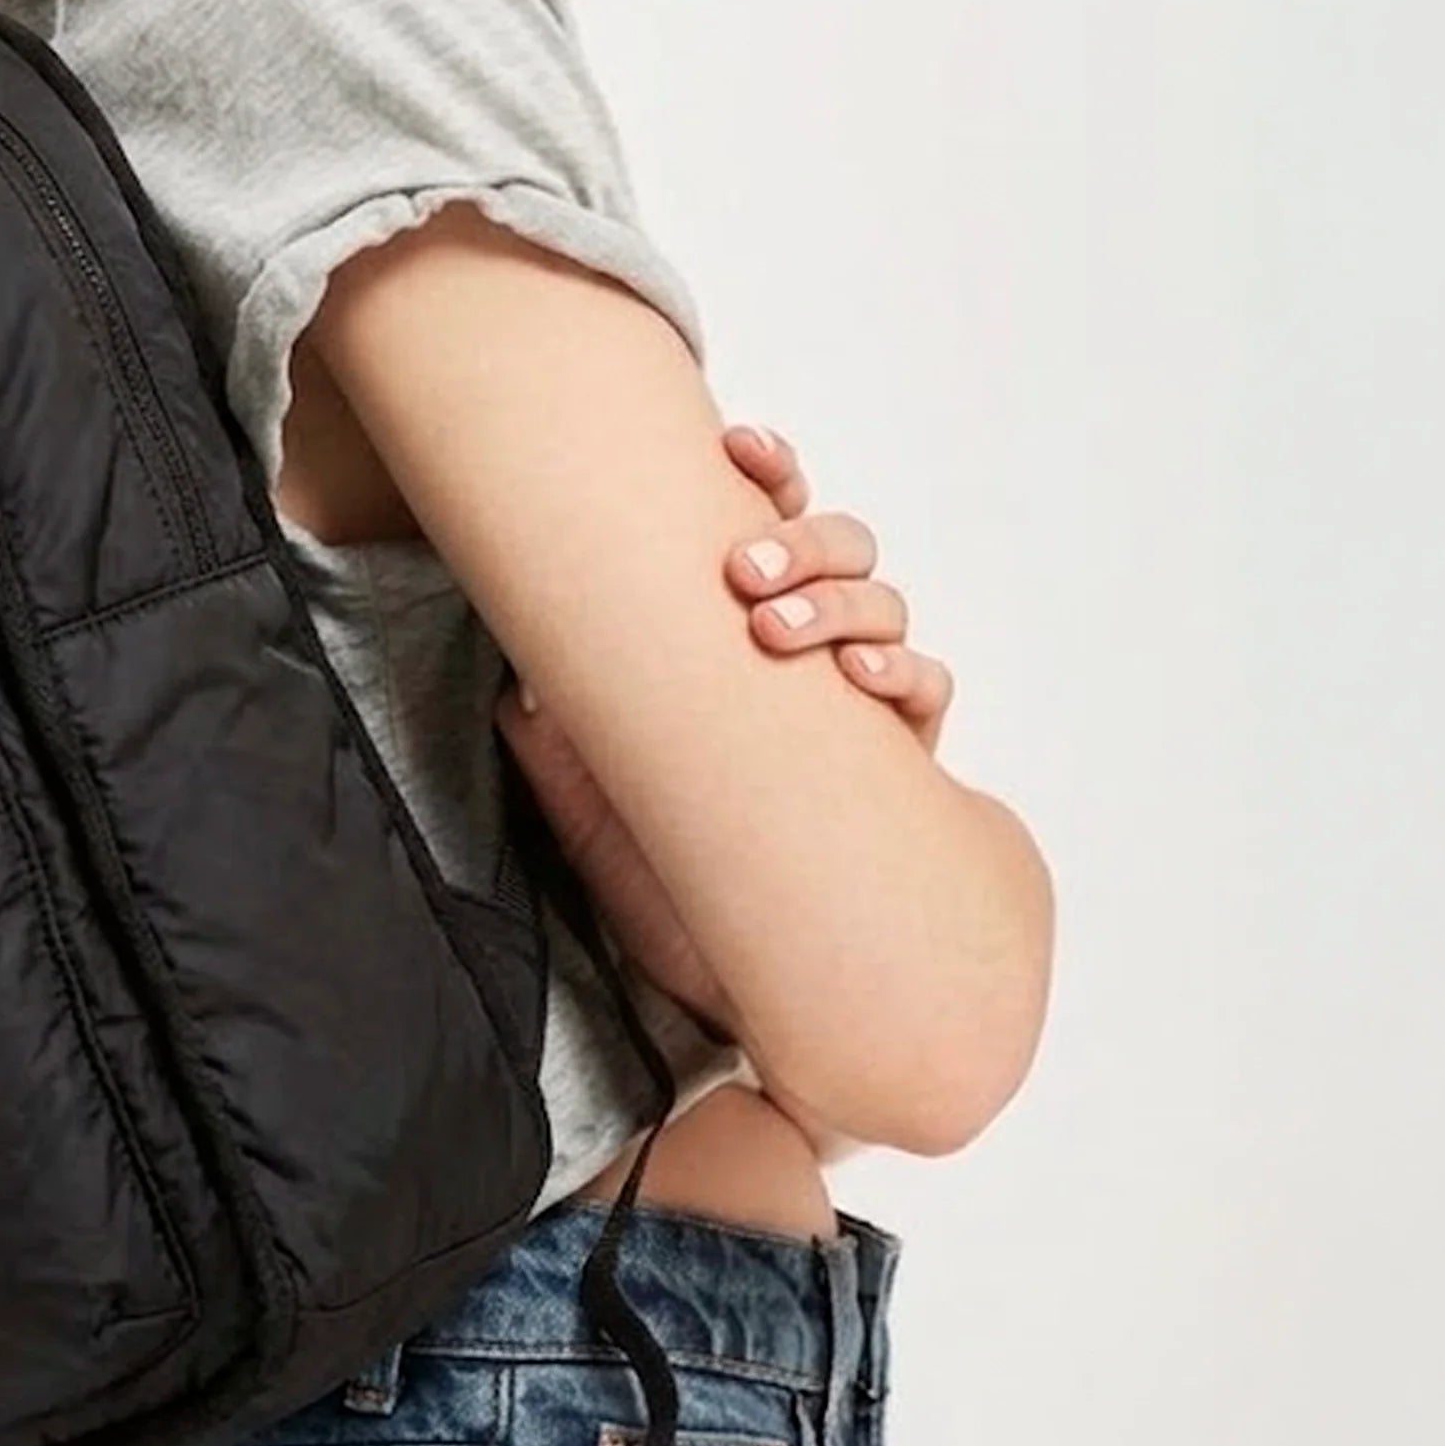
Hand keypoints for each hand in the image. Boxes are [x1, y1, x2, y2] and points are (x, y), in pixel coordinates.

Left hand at [492, 414, 956, 1057]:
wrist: (768, 1004)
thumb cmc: (687, 898)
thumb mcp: (604, 820)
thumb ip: (563, 753)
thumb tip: (516, 688)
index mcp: (742, 644)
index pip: (762, 528)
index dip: (765, 471)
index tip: (736, 440)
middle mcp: (812, 660)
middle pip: (840, 544)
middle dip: (801, 535)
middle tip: (742, 571)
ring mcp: (865, 710)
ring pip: (885, 603)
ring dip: (841, 599)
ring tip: (779, 634)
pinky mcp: (908, 771)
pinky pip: (928, 690)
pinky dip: (904, 674)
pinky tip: (863, 688)